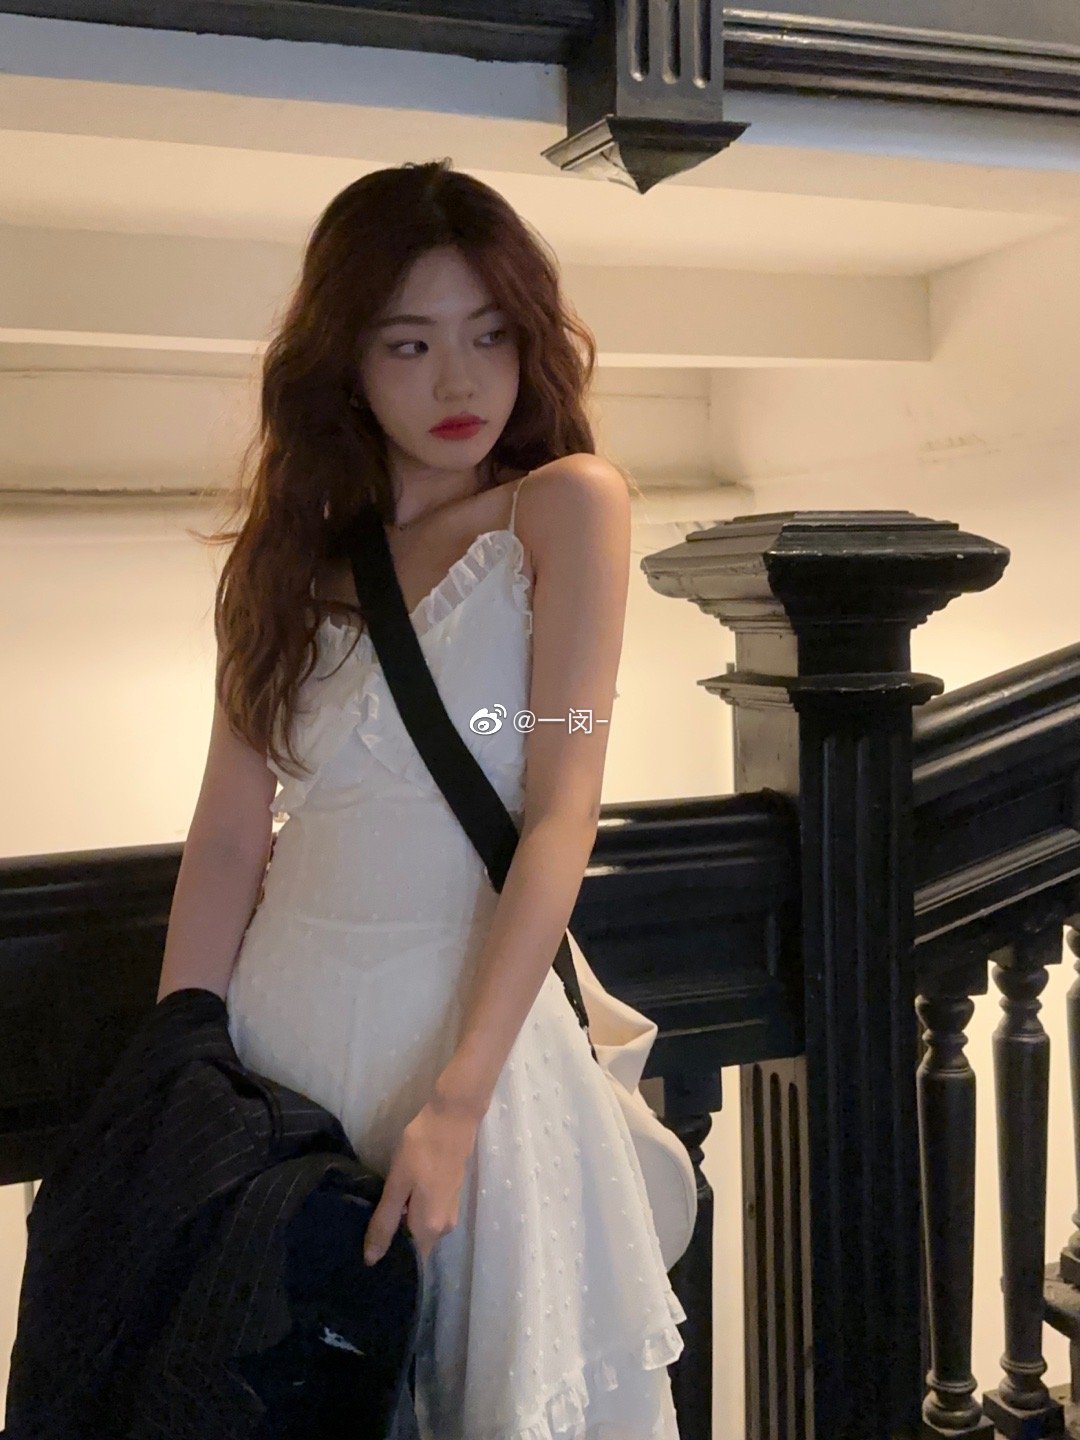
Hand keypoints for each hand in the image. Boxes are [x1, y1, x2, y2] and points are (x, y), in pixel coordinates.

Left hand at [363, 1093, 480, 1266]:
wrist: (453, 1118)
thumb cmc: (421, 1150)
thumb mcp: (397, 1184)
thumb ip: (384, 1223)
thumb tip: (370, 1260)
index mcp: (430, 1229)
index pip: (410, 1262)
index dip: (389, 1262)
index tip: (364, 1258)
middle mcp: (444, 1228)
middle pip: (415, 1246)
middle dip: (393, 1243)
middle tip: (362, 1234)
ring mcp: (450, 1211)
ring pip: (420, 1230)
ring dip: (401, 1225)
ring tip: (374, 1218)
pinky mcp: (450, 1197)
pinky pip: (427, 1217)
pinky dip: (411, 1213)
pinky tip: (395, 1202)